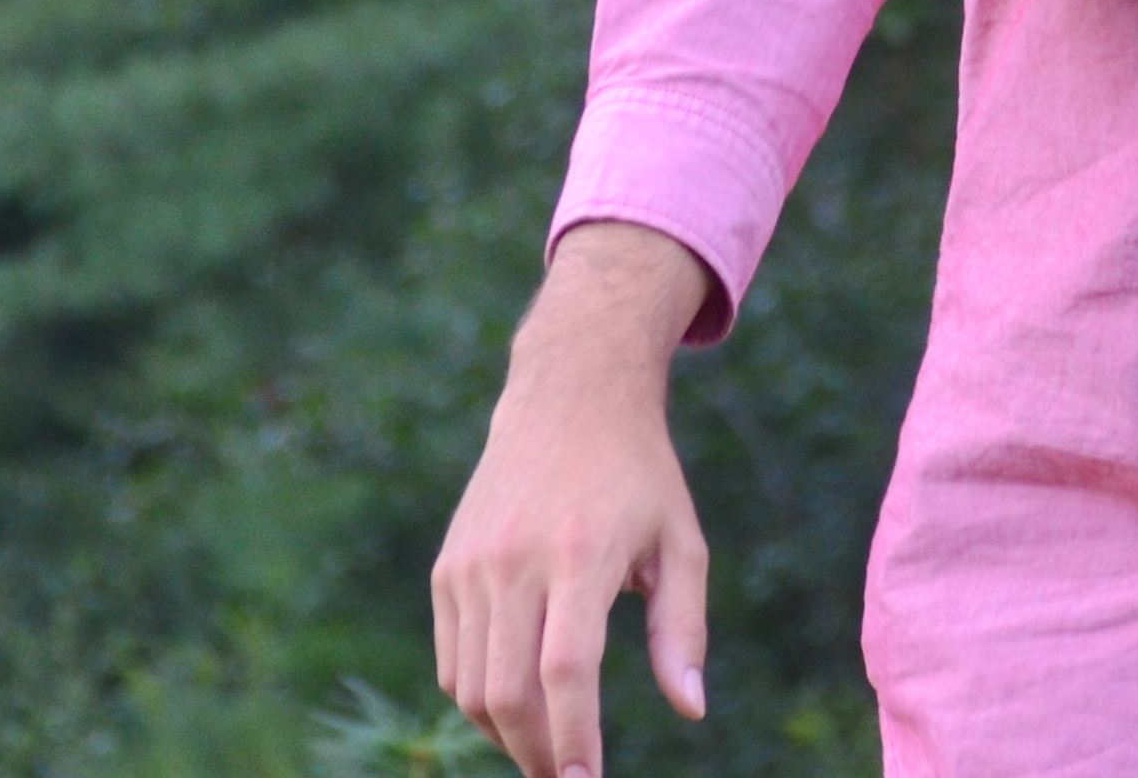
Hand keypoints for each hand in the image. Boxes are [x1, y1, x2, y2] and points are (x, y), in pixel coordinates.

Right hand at [433, 223, 716, 777]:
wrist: (568, 394)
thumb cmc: (639, 475)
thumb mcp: (682, 542)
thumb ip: (682, 629)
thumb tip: (689, 709)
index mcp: (580, 554)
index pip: (566, 672)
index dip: (574, 739)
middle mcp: (515, 559)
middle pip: (508, 693)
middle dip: (538, 756)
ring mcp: (472, 564)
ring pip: (472, 687)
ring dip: (506, 736)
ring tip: (548, 749)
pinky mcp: (448, 566)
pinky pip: (453, 661)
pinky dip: (479, 699)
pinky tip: (519, 706)